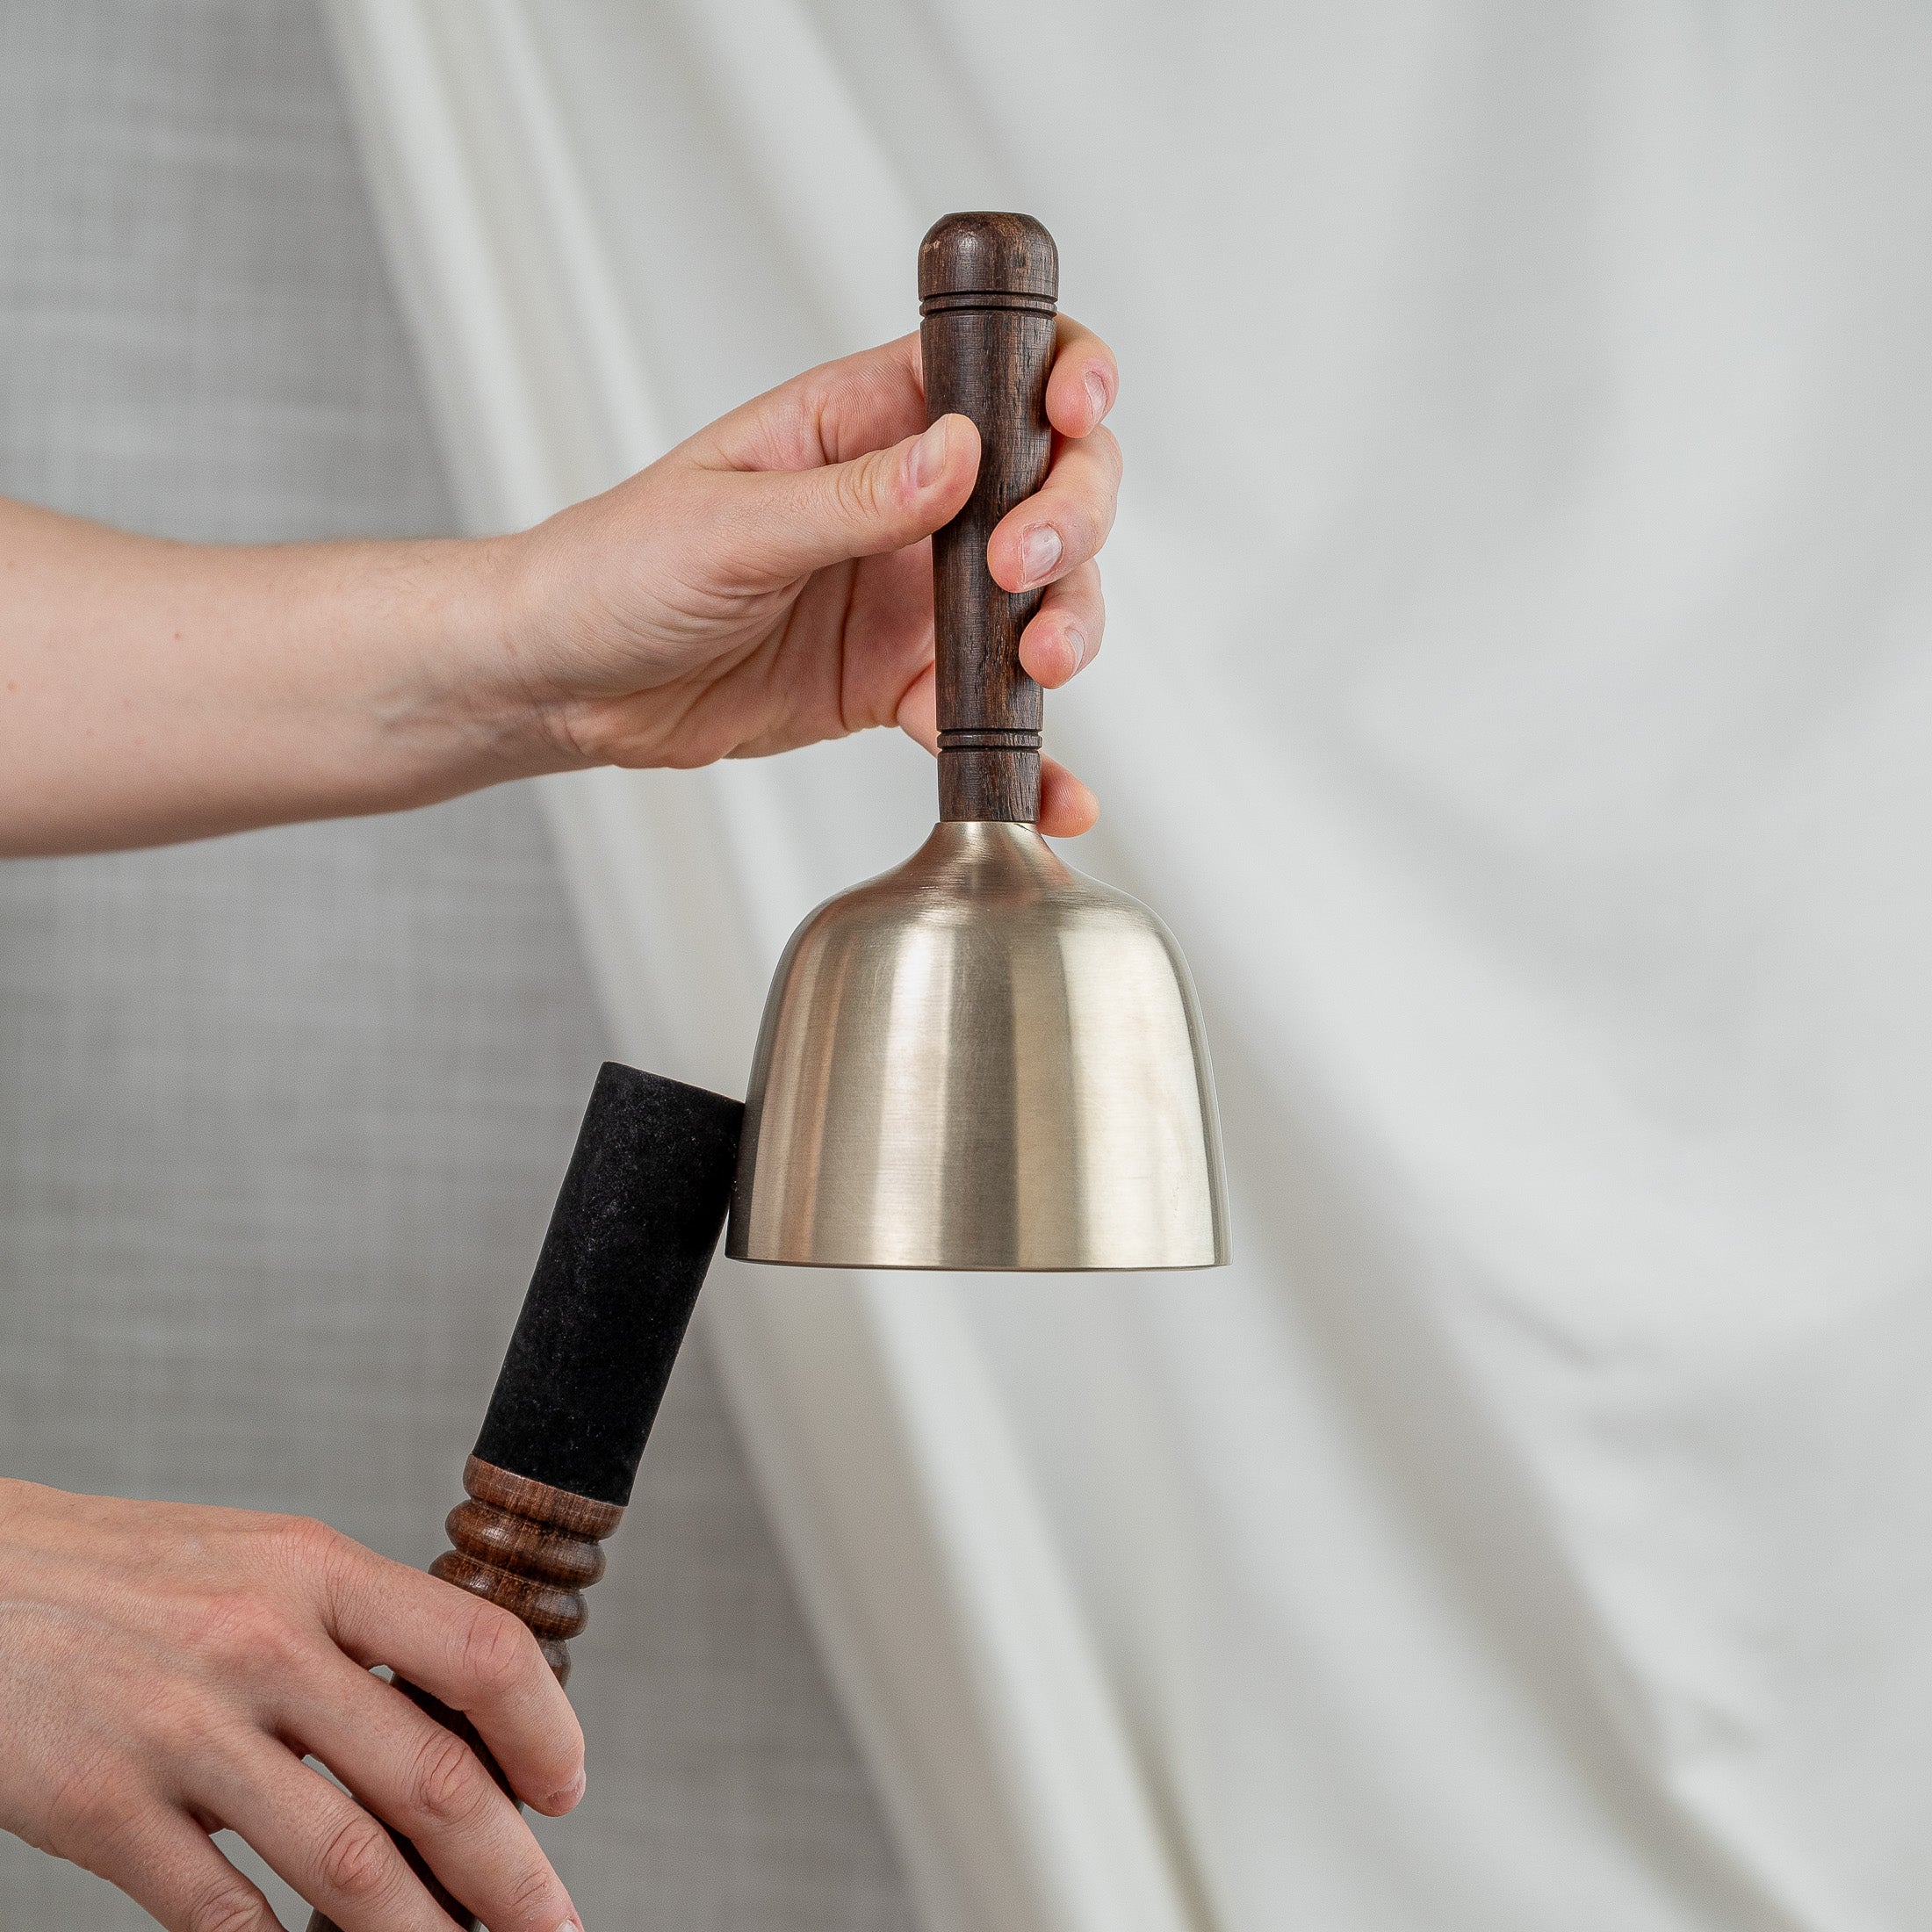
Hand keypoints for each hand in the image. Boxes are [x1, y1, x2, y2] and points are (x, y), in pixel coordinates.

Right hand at [0, 1478, 585, 1931]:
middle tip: (555, 1923)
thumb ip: (351, 1629)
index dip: (544, 1729)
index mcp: (314, 1568)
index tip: (564, 1789)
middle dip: (511, 1871)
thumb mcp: (259, 1562)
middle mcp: (261, 1643)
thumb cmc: (128, 1576)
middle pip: (430, 1776)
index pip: (478, 1646)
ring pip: (346, 1860)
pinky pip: (221, 1911)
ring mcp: (182, 1730)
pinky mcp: (101, 1809)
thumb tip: (454, 1722)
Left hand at [500, 319, 1121, 836]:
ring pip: (1036, 600)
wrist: (565, 684)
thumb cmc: (615, 569)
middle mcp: (906, 501)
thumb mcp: (728, 524)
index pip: (997, 367)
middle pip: (1047, 485)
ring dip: (1064, 630)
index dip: (1062, 377)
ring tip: (1039, 669)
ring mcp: (909, 595)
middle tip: (1019, 573)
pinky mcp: (898, 682)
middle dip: (1069, 522)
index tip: (1073, 415)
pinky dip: (1025, 751)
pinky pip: (983, 710)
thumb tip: (961, 455)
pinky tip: (1056, 792)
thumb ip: (851, 499)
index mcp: (862, 420)